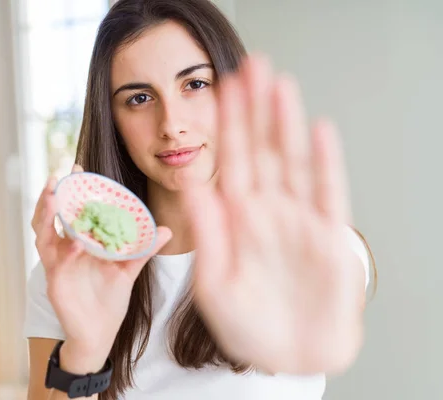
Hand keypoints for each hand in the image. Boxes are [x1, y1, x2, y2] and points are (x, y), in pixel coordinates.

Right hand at [32, 165, 172, 369]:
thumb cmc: (109, 300)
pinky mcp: (55, 283)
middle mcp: (63, 250)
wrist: (100, 334)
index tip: (76, 168)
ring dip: (46, 216)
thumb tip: (166, 230)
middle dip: (50, 196)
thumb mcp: (128, 270)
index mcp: (77, 242)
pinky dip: (64, 251)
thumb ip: (143, 249)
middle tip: (57, 177)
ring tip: (53, 198)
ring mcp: (56, 266)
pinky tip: (74, 242)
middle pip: (48, 217)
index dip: (70, 190)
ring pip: (42, 235)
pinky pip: (56, 264)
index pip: (69, 211)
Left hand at [184, 55, 363, 373]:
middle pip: (261, 151)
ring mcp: (299, 222)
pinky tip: (317, 130)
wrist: (290, 359)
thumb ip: (207, 231)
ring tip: (279, 85)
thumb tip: (190, 183)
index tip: (217, 89)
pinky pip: (327, 193)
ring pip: (292, 162)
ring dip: (286, 124)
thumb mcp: (215, 281)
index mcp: (237, 221)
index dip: (224, 127)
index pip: (228, 163)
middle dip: (254, 110)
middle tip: (250, 66)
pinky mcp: (328, 238)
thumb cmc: (249, 327)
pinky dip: (325, 163)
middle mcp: (267, 213)